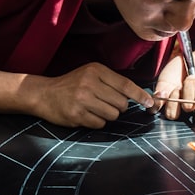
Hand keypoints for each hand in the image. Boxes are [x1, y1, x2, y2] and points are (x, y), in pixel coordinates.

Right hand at [29, 62, 154, 128]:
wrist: (44, 94)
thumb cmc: (71, 85)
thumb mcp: (90, 74)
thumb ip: (112, 82)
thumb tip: (139, 95)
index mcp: (96, 71)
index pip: (125, 85)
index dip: (140, 95)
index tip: (150, 102)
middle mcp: (89, 83)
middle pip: (121, 103)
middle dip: (118, 107)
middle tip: (105, 103)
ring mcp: (82, 99)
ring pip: (112, 115)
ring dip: (108, 115)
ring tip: (94, 108)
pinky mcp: (76, 114)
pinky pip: (100, 123)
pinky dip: (97, 122)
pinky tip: (86, 114)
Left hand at [153, 50, 194, 123]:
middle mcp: (189, 105)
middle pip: (186, 108)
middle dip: (189, 95)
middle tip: (192, 79)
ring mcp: (175, 101)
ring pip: (171, 111)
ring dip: (174, 99)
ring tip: (178, 87)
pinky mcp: (163, 93)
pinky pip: (157, 104)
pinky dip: (158, 101)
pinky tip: (162, 93)